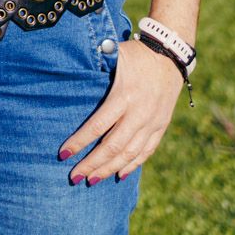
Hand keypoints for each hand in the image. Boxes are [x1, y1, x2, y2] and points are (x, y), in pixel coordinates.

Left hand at [59, 41, 183, 183]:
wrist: (171, 54)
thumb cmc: (135, 54)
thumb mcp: (114, 54)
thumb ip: (93, 62)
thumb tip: (66, 64)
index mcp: (124, 96)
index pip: (98, 126)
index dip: (80, 142)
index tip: (63, 154)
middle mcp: (139, 113)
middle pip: (113, 146)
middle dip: (92, 164)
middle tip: (74, 177)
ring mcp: (153, 121)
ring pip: (130, 153)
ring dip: (110, 169)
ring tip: (92, 180)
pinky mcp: (162, 125)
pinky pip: (147, 150)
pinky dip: (133, 164)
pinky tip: (119, 175)